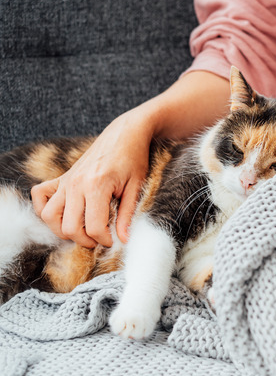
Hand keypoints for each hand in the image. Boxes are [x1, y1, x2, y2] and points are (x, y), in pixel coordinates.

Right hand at [31, 111, 152, 247]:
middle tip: (99, 239)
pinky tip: (63, 214)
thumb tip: (123, 239)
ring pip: (48, 216)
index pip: (93, 226)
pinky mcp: (61, 177)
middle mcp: (76, 183)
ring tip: (82, 231)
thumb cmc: (134, 159)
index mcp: (97, 186)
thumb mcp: (136, 187)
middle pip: (69, 227)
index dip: (104, 240)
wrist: (124, 134)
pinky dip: (45, 209)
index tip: (112, 241)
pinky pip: (39, 196)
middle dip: (84, 240)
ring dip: (63, 230)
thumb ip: (128, 215)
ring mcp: (66, 180)